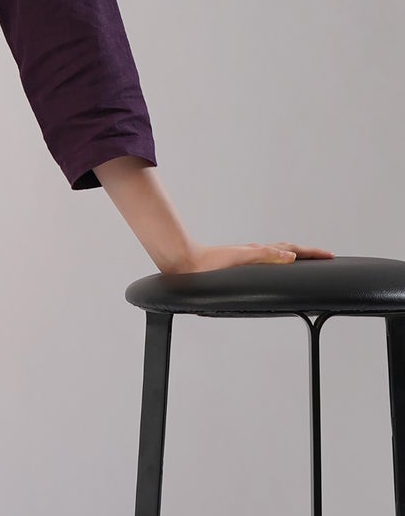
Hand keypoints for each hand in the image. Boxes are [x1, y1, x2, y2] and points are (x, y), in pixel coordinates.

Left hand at [161, 241, 335, 274]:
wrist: (185, 263)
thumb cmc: (208, 262)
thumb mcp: (241, 258)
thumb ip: (266, 256)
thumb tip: (291, 255)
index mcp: (259, 251)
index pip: (292, 250)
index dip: (311, 253)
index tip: (329, 255)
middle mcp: (254, 252)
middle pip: (287, 249)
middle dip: (307, 253)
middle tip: (323, 256)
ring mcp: (247, 257)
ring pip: (276, 253)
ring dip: (293, 255)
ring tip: (304, 259)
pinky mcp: (238, 264)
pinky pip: (265, 260)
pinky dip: (276, 261)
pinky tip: (273, 266)